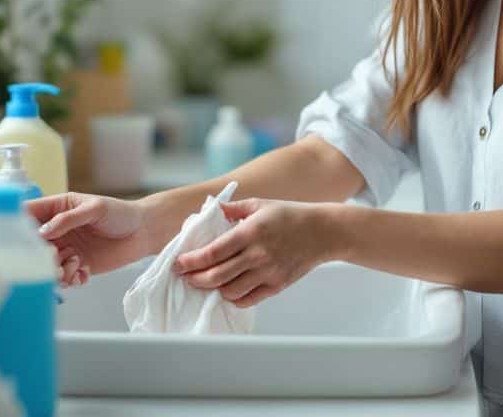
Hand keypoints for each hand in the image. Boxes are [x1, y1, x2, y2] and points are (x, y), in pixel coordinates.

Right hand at [26, 192, 151, 287]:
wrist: (144, 232)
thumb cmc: (121, 213)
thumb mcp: (95, 208)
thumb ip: (68, 219)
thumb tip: (42, 231)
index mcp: (57, 208)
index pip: (28, 213)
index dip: (17, 224)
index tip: (17, 237)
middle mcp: (57, 230)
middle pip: (33, 245)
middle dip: (40, 254)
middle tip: (56, 254)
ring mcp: (66, 249)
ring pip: (46, 265)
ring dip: (56, 270)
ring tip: (74, 266)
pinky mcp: (77, 266)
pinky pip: (63, 278)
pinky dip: (70, 280)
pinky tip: (83, 274)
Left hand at [173, 198, 338, 307]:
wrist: (323, 232)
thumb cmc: (291, 215)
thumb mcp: (260, 204)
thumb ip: (233, 208)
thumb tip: (212, 210)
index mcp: (250, 232)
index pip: (212, 252)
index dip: (191, 261)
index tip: (179, 263)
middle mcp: (257, 255)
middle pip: (216, 276)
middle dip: (195, 279)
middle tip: (185, 277)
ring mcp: (268, 273)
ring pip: (230, 291)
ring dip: (213, 289)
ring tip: (205, 282)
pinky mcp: (277, 285)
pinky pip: (248, 299)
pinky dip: (233, 298)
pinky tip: (227, 290)